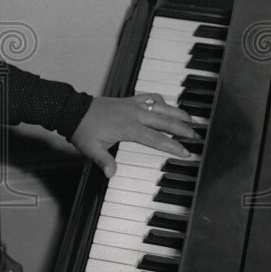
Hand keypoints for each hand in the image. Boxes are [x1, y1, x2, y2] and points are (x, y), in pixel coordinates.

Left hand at [70, 93, 197, 178]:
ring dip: (178, 112)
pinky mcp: (128, 99)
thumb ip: (103, 161)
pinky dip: (161, 100)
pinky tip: (167, 105)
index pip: (156, 139)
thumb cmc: (83, 130)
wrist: (73, 110)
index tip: (186, 152)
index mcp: (128, 128)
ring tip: (192, 119)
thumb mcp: (91, 149)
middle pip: (165, 121)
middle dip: (183, 128)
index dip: (173, 146)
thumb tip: (111, 174)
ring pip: (161, 107)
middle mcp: (134, 114)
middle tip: (197, 136)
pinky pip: (150, 97)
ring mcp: (132, 104)